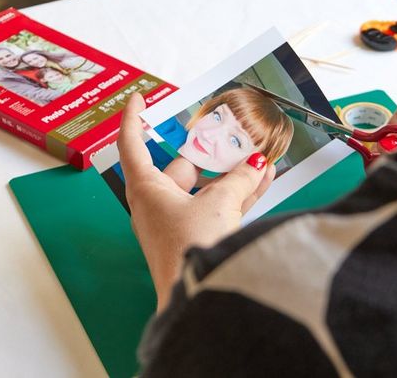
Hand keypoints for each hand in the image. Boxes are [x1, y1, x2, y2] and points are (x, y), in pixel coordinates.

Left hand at [118, 93, 275, 311]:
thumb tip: (256, 163)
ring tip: (260, 159)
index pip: (132, 145)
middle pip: (182, 168)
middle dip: (211, 154)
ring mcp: (177, 224)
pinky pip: (216, 209)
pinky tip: (263, 181)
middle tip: (235, 138)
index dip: (134, 119)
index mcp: (147, 189)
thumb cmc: (193, 247)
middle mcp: (157, 205)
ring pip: (204, 190)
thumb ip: (240, 179)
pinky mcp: (196, 240)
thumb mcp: (220, 203)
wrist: (199, 299)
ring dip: (231, 176)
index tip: (138, 98)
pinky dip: (236, 195)